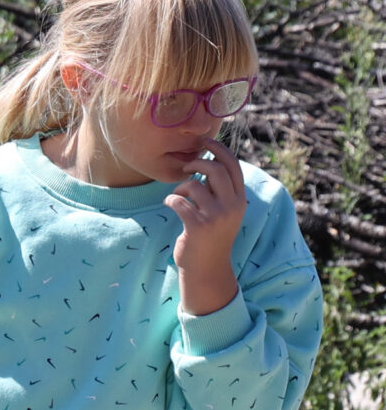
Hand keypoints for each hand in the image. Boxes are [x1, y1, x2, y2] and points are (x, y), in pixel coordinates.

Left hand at [167, 138, 244, 313]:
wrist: (206, 267)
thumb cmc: (211, 236)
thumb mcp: (225, 212)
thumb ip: (221, 190)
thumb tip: (209, 162)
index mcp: (240, 199)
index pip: (233, 165)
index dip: (219, 149)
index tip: (205, 141)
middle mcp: (232, 206)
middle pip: (215, 169)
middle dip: (197, 162)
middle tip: (185, 167)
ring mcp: (216, 216)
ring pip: (194, 185)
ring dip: (180, 187)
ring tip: (178, 196)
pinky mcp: (198, 226)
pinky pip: (179, 201)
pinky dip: (170, 200)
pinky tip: (169, 205)